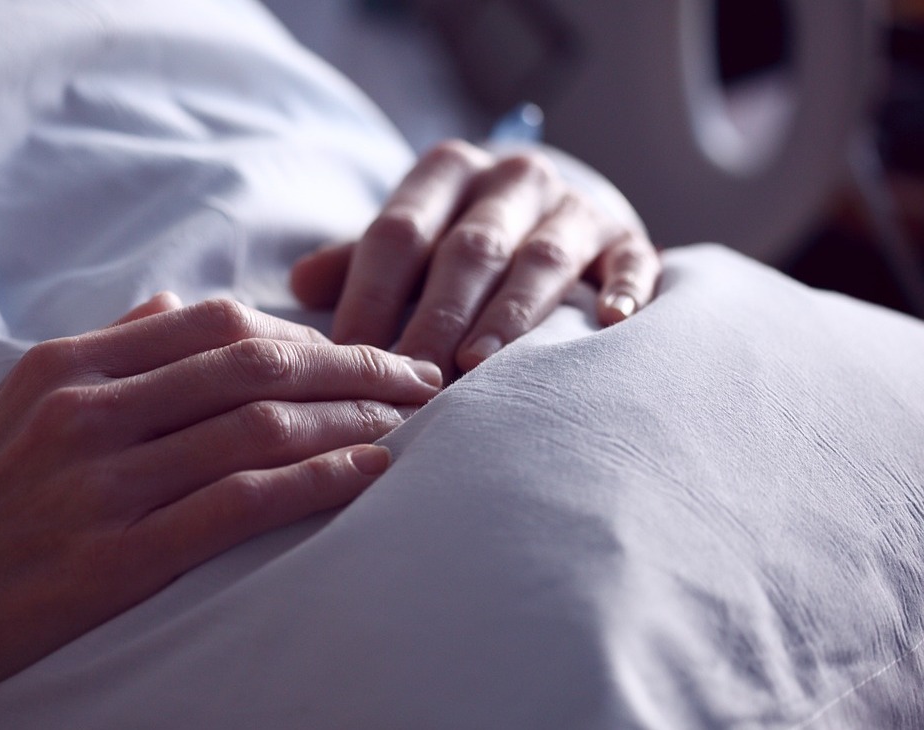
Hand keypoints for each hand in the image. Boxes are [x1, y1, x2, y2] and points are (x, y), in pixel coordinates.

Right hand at [0, 297, 440, 729]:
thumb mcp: (7, 408)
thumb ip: (100, 350)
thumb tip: (173, 301)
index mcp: (64, 367)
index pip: (215, 322)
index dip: (306, 332)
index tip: (361, 350)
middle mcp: (84, 411)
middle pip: (255, 362)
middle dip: (356, 365)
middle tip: (422, 379)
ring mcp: (98, 484)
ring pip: (260, 426)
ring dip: (355, 421)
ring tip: (415, 426)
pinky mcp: (110, 560)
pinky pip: (241, 505)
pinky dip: (320, 483)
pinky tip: (370, 478)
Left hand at [290, 139, 660, 377]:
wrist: (554, 211)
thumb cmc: (458, 242)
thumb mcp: (408, 240)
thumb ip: (357, 263)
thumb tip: (299, 285)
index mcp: (447, 170)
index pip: (398, 232)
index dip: (370, 296)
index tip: (347, 357)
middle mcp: (512, 178)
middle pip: (469, 250)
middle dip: (436, 320)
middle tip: (411, 382)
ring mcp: (575, 206)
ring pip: (541, 260)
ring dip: (509, 317)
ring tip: (479, 368)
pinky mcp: (627, 237)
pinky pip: (629, 262)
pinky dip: (622, 290)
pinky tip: (610, 323)